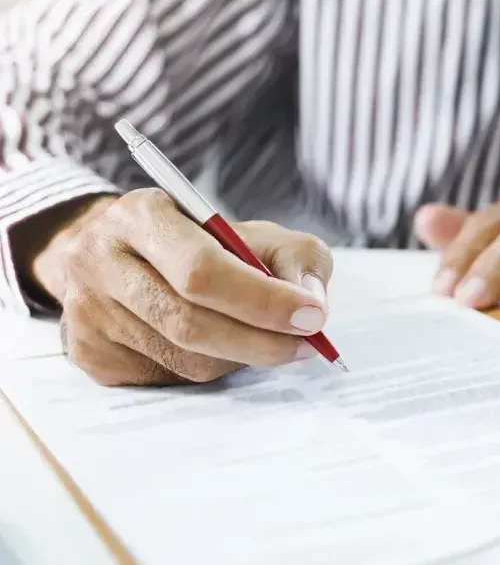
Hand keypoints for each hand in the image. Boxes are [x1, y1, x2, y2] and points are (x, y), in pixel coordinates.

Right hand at [27, 189, 332, 385]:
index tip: (313, 316)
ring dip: (238, 358)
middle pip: (189, 322)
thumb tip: (311, 302)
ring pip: (183, 360)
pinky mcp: (89, 353)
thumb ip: (295, 256)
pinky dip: (209, 369)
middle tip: (306, 346)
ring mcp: (88, 312)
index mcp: (142, 216)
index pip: (203, 269)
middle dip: (260, 340)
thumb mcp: (250, 231)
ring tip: (267, 343)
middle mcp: (102, 262)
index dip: (263, 299)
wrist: (114, 253)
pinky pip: (166, 380)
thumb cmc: (198, 242)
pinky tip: (221, 349)